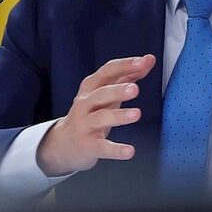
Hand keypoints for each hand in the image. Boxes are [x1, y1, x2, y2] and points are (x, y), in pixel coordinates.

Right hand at [37, 54, 155, 175]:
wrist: (63, 144)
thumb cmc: (89, 114)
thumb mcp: (104, 94)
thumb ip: (127, 76)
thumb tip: (148, 60)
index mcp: (91, 88)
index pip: (107, 72)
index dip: (124, 66)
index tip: (143, 62)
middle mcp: (85, 104)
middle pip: (100, 94)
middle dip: (117, 90)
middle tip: (135, 89)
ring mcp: (84, 125)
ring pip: (100, 118)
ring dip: (118, 116)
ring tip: (136, 114)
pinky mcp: (87, 145)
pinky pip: (102, 147)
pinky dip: (115, 150)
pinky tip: (129, 151)